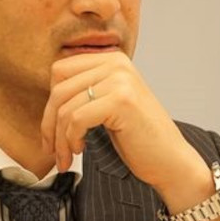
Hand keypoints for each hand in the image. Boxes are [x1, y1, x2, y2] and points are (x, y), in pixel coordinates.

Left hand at [40, 52, 213, 212]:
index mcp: (112, 60)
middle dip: (49, 124)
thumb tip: (49, 97)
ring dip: (60, 139)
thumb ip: (86, 91)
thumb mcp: (108, 105)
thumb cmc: (139, 138)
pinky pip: (77, 119)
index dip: (50, 104)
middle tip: (53, 150)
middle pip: (59, 89)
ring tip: (66, 157)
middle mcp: (116, 63)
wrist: (171, 160)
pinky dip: (71, 139)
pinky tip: (81, 150)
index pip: (60, 71)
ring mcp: (120, 80)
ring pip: (65, 108)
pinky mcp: (121, 100)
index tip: (52, 131)